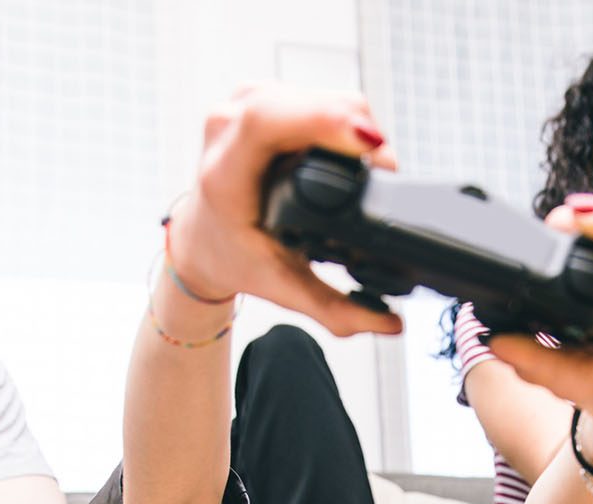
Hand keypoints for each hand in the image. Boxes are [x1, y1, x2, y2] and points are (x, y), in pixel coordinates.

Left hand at [166, 84, 401, 337]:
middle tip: (384, 171)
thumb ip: (337, 310)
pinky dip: (338, 116)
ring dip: (351, 122)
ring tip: (367, 164)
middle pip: (307, 102)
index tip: (366, 142)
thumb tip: (390, 322)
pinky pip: (310, 91)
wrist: (202, 240)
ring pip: (315, 91)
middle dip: (357, 131)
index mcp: (225, 173)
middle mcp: (228, 129)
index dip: (323, 121)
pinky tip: (345, 146)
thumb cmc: (236, 257)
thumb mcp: (283, 288)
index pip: (268, 123)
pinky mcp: (257, 96)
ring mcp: (241, 105)